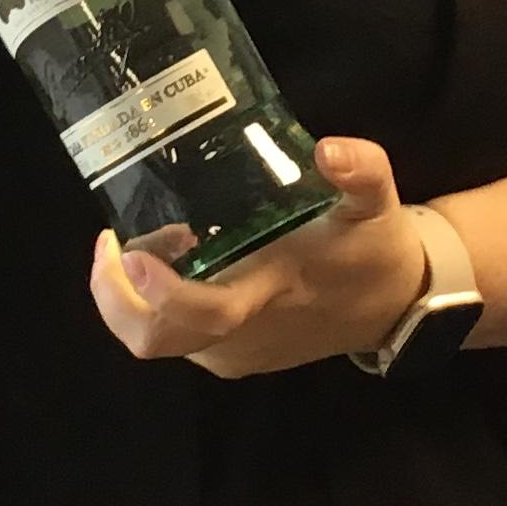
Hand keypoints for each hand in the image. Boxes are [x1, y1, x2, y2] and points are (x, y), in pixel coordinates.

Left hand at [86, 138, 429, 378]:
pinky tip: (178, 257)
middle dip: (113, 297)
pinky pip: (176, 336)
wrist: (395, 309)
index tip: (129, 251)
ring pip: (157, 337)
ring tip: (152, 236)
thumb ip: (361, 173)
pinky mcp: (230, 355)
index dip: (160, 292)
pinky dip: (157, 300)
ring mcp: (231, 350)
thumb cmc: (375, 252)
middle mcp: (241, 334)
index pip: (206, 313)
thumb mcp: (379, 204)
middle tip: (111, 241)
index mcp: (272, 295)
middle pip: (154, 340)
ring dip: (134, 291)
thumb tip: (330, 150)